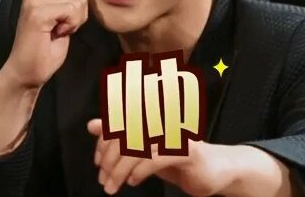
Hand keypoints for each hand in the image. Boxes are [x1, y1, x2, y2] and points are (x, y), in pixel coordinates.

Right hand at [0, 0, 88, 88]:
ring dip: (73, 22)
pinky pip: (72, 10)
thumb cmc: (46, 50)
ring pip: (77, 2)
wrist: (26, 72)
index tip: (60, 26)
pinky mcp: (37, 12)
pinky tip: (55, 34)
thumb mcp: (62, 18)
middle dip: (76, 17)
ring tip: (55, 32)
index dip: (77, 13)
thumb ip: (70, 2)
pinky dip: (70, 26)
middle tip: (58, 31)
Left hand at [87, 119, 235, 195]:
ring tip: (113, 186)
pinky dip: (140, 171)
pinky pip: (155, 159)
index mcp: (149, 117)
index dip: (104, 144)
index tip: (98, 164)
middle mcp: (161, 120)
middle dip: (109, 161)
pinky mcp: (186, 150)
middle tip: (103, 180)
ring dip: (120, 171)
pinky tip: (134, 182)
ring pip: (137, 148)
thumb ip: (118, 136)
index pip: (118, 124)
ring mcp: (174, 134)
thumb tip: (91, 125)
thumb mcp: (142, 149)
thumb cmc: (175, 159)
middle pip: (124, 136)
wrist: (213, 170)